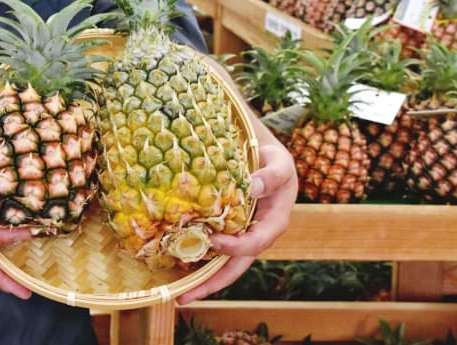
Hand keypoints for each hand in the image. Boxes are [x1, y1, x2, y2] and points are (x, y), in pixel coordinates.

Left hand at [176, 139, 296, 304]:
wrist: (268, 160)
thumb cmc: (276, 162)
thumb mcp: (279, 164)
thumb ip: (270, 177)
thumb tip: (252, 187)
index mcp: (274, 224)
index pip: (255, 243)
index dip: (235, 247)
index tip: (214, 241)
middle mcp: (257, 236)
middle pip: (235, 265)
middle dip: (212, 283)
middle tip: (185, 295)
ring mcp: (242, 236)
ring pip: (222, 262)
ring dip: (202, 278)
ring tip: (177, 292)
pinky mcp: (228, 230)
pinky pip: (214, 248)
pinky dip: (198, 258)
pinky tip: (177, 265)